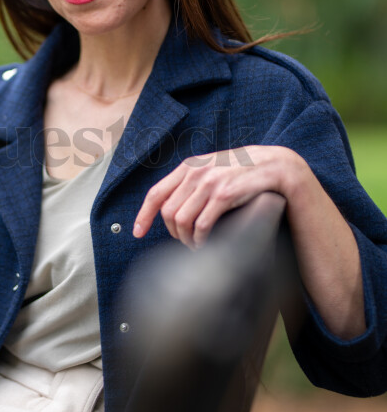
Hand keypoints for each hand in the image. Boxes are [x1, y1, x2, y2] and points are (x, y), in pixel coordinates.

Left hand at [133, 146, 295, 247]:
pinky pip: (202, 224)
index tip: (137, 232)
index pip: (156, 193)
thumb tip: (171, 205)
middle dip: (173, 233)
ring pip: (182, 220)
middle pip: (168, 212)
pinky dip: (199, 239)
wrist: (273, 165)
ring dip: (185, 239)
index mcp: (188, 167)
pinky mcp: (224, 195)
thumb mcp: (211, 168)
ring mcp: (209, 183)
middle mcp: (195, 173)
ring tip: (194, 246)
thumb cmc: (241, 170)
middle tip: (184, 242)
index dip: (143, 215)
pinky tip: (203, 244)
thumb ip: (192, 181)